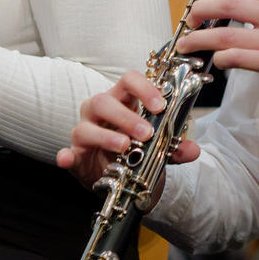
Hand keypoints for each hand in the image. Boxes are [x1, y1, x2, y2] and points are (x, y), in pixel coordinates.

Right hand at [57, 68, 200, 193]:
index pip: (128, 81)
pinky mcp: (75, 154)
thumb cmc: (133, 152)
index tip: (159, 105)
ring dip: (106, 136)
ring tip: (125, 147)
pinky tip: (67, 158)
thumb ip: (173, 148)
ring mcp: (84, 132)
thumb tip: (193, 150)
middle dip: (127, 116)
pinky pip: (66, 152)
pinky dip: (66, 155)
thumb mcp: (157, 150)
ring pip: (87, 126)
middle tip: (147, 133)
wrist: (116, 178)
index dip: (143, 88)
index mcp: (121, 102)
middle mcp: (98, 112)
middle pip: (105, 101)